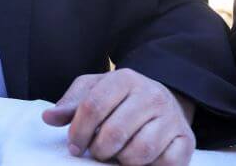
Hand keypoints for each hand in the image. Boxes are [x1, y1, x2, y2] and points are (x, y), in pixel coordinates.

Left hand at [41, 69, 195, 165]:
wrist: (160, 98)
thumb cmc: (119, 98)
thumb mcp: (93, 91)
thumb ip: (71, 104)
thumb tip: (48, 117)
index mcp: (124, 78)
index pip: (93, 106)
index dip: (78, 131)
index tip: (74, 146)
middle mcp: (151, 94)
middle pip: (115, 132)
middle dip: (99, 150)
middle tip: (96, 152)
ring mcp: (172, 117)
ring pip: (140, 151)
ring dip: (122, 160)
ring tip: (117, 155)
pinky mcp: (187, 139)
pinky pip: (167, 163)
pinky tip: (140, 160)